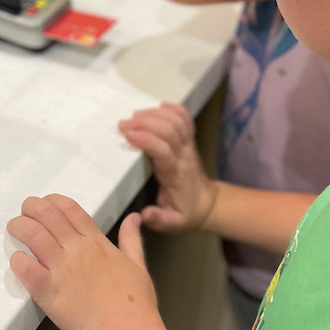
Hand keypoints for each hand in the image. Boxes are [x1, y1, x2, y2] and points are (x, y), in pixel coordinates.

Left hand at [8, 196, 157, 329]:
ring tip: (14, 229)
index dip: (53, 201)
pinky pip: (25, 268)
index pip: (69, 209)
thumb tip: (134, 219)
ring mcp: (61, 269)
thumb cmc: (134, 305)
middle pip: (47, 215)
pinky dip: (17, 261)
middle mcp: (77, 250)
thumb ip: (131, 239)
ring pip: (32, 234)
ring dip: (19, 227)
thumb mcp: (138, 265)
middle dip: (31, 208)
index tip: (45, 203)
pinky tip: (17, 260)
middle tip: (25, 212)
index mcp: (96, 243)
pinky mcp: (48, 291)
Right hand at [119, 103, 215, 233]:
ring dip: (155, 113)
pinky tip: (159, 106)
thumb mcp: (172, 223)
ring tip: (135, 115)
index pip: (164, 151)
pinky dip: (173, 109)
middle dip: (145, 122)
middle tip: (123, 124)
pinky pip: (185, 119)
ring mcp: (188, 146)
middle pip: (169, 130)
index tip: (127, 135)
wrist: (206, 204)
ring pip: (176, 121)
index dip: (146, 140)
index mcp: (176, 174)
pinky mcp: (189, 141)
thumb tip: (144, 214)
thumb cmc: (185, 211)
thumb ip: (158, 219)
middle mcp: (184, 156)